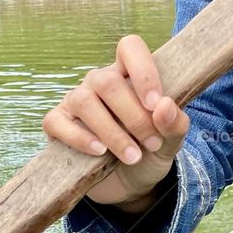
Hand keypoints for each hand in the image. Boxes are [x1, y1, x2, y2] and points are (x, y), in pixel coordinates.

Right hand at [42, 34, 190, 207]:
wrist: (130, 184)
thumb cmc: (150, 150)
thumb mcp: (171, 140)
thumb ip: (175, 123)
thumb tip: (165, 106)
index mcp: (129, 75)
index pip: (130, 48)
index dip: (143, 71)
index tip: (156, 103)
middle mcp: (99, 82)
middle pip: (108, 82)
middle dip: (134, 116)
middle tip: (153, 143)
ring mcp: (75, 101)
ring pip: (84, 101)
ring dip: (112, 132)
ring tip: (132, 156)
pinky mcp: (58, 124)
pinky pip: (58, 122)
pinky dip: (80, 138)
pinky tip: (100, 152)